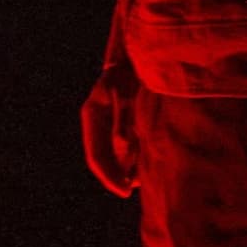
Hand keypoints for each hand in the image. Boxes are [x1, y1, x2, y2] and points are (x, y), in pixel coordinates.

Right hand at [79, 64, 142, 199]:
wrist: (138, 54)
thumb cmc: (131, 71)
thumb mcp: (125, 93)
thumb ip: (123, 118)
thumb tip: (123, 145)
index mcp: (92, 117)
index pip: (96, 157)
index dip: (109, 178)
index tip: (124, 192)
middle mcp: (98, 125)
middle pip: (106, 161)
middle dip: (120, 178)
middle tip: (136, 191)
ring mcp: (110, 124)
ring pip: (117, 157)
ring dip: (130, 170)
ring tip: (149, 179)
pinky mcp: (123, 123)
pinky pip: (128, 149)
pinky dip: (138, 159)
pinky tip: (154, 163)